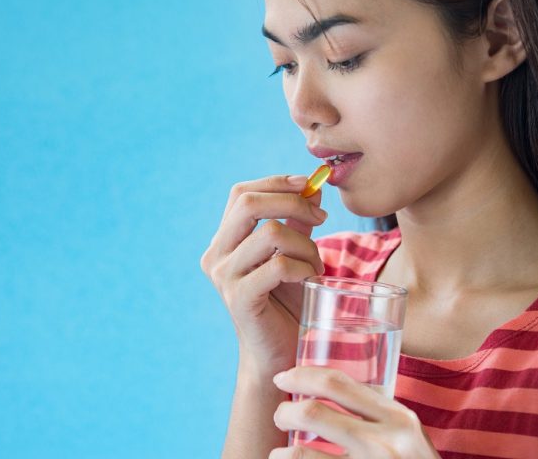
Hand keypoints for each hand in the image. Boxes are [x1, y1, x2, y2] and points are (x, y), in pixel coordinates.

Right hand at [200, 175, 326, 377]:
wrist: (280, 355)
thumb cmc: (288, 304)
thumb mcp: (293, 254)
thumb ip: (298, 221)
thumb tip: (314, 185)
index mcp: (223, 241)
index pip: (241, 193)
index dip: (276, 183)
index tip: (309, 184)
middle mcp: (216, 255)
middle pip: (248, 203)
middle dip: (292, 202)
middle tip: (322, 218)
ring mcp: (224, 277)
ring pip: (271, 233)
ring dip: (306, 245)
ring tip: (316, 265)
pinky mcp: (239, 298)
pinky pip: (279, 265)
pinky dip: (303, 267)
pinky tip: (310, 281)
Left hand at [271, 366, 439, 457]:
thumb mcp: (408, 435)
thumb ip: (380, 415)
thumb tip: (329, 389)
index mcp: (398, 418)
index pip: (337, 383)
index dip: (302, 376)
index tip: (283, 377)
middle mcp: (386, 443)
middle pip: (313, 412)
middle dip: (285, 411)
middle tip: (280, 415)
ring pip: (302, 454)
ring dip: (281, 452)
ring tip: (280, 452)